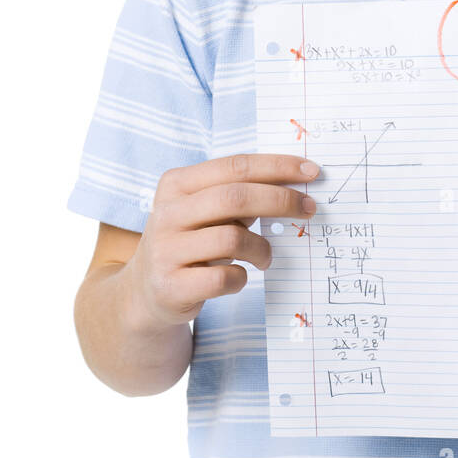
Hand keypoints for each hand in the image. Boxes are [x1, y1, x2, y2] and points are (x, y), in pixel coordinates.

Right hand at [125, 153, 319, 331]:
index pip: (235, 166)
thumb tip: (297, 185)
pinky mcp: (170, 286)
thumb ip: (240, 194)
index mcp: (177, 184)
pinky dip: (242, 278)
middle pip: (236, 197)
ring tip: (265, 258)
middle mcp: (167, 213)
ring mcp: (166, 250)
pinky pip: (223, 278)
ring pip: (232, 239)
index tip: (312, 172)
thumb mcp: (207, 211)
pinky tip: (239, 277)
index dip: (278, 167)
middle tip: (309, 209)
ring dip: (262, 248)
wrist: (145, 292)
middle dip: (281, 200)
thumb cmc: (192, 242)